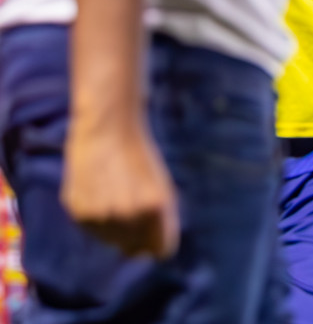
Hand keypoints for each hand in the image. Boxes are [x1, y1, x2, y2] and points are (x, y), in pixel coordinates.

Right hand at [62, 114, 178, 258]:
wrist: (107, 130)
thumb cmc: (140, 157)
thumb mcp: (163, 188)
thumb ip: (162, 220)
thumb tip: (150, 253)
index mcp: (155, 208)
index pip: (161, 251)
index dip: (159, 242)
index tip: (156, 233)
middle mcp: (128, 216)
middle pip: (134, 249)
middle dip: (137, 236)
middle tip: (133, 208)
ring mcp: (101, 217)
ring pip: (111, 243)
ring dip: (115, 229)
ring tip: (115, 197)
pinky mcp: (78, 214)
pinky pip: (92, 232)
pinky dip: (96, 220)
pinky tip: (99, 195)